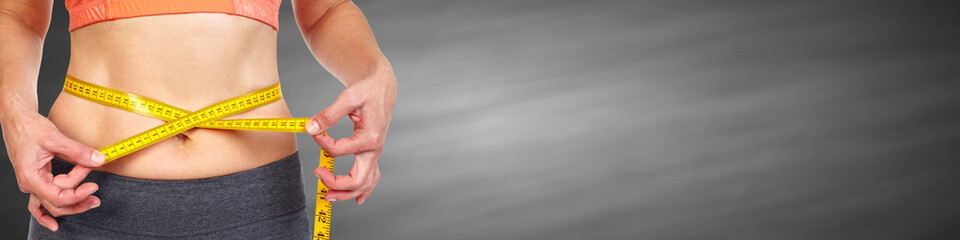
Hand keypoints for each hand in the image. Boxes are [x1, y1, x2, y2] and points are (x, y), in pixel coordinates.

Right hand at [2, 110, 104, 230]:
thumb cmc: (29, 127)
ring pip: (54, 201)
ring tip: (92, 190)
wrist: (17, 119)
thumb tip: (99, 159)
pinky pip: (43, 200)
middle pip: (57, 204)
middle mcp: (30, 184)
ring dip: (73, 198)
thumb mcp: (55, 138)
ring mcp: (34, 183)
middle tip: (97, 196)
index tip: (93, 186)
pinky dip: (48, 212)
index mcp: (30, 177)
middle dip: (78, 201)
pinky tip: (54, 225)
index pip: (57, 197)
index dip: (77, 195)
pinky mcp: (38, 179)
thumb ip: (78, 151)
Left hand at [306, 75, 394, 204]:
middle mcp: (375, 149)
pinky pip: (372, 178)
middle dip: (335, 185)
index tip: (314, 132)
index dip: (321, 143)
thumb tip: (310, 128)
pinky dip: (364, 190)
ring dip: (346, 193)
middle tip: (317, 174)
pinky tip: (357, 199)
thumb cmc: (367, 90)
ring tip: (328, 195)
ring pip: (364, 184)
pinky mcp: (373, 153)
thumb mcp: (348, 97)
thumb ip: (328, 115)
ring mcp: (375, 153)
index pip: (338, 151)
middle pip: (356, 180)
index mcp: (370, 138)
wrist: (382, 86)